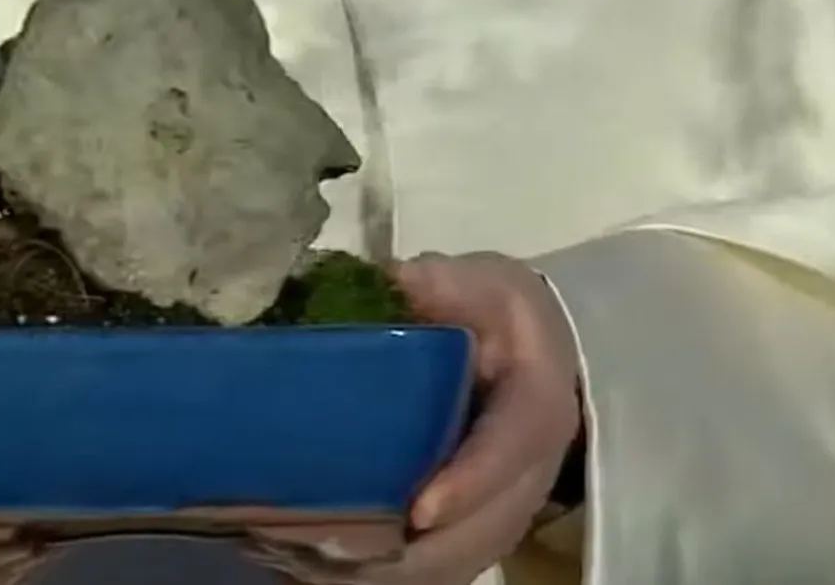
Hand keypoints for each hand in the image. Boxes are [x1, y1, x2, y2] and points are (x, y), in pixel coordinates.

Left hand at [261, 252, 581, 583]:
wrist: (533, 353)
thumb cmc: (500, 316)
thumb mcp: (484, 283)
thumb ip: (444, 282)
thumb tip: (394, 279)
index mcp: (537, 409)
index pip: (509, 454)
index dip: (468, 485)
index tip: (419, 513)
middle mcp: (528, 477)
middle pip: (476, 535)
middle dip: (402, 549)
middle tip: (318, 542)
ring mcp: (502, 515)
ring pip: (449, 567)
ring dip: (377, 571)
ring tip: (298, 555)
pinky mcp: (473, 535)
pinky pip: (429, 575)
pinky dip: (371, 577)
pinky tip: (305, 563)